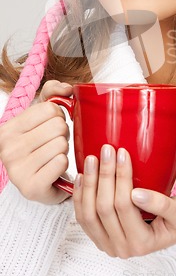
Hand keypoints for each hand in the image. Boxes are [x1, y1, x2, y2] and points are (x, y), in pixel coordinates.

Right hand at [0, 80, 71, 203]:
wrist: (41, 181)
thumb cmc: (42, 145)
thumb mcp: (42, 115)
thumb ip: (53, 92)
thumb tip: (67, 88)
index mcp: (8, 129)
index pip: (50, 108)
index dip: (58, 116)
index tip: (50, 126)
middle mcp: (8, 149)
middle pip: (58, 126)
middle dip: (63, 134)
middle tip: (54, 142)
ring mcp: (18, 170)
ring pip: (61, 145)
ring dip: (64, 150)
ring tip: (54, 156)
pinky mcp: (31, 187)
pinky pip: (61, 162)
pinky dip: (63, 164)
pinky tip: (54, 168)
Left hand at [73, 145, 175, 257]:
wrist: (169, 232)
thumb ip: (163, 205)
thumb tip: (137, 194)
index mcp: (142, 243)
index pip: (125, 205)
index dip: (122, 177)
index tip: (123, 153)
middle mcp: (122, 247)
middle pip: (104, 208)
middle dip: (104, 175)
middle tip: (107, 150)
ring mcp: (107, 244)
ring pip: (89, 213)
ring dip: (89, 184)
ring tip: (91, 159)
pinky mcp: (98, 237)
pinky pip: (83, 218)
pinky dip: (79, 196)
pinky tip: (81, 176)